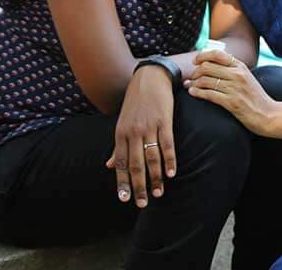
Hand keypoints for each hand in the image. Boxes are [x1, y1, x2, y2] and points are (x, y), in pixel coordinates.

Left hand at [106, 65, 176, 207]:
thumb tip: (110, 165)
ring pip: (151, 158)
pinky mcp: (164, 121)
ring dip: (156, 177)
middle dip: (139, 186)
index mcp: (121, 134)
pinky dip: (169, 160)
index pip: (121, 163)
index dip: (122, 182)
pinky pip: (167, 144)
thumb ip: (118, 146)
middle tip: (143, 203)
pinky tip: (171, 173)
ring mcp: (149, 126)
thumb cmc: (136, 102)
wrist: (149, 78)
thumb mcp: (122, 123)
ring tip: (159, 192)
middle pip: (136, 164)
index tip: (125, 199)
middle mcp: (133, 132)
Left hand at [184, 49, 276, 135]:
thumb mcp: (247, 78)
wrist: (269, 115)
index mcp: (241, 67)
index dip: (202, 56)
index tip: (195, 61)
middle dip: (195, 72)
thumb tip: (213, 63)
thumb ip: (233, 69)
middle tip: (192, 77)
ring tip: (190, 86)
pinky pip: (209, 94)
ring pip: (206, 80)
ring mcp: (234, 88)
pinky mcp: (231, 102)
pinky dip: (197, 93)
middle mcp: (237, 75)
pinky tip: (193, 93)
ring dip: (194, 83)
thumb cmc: (256, 98)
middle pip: (208, 66)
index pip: (217, 54)